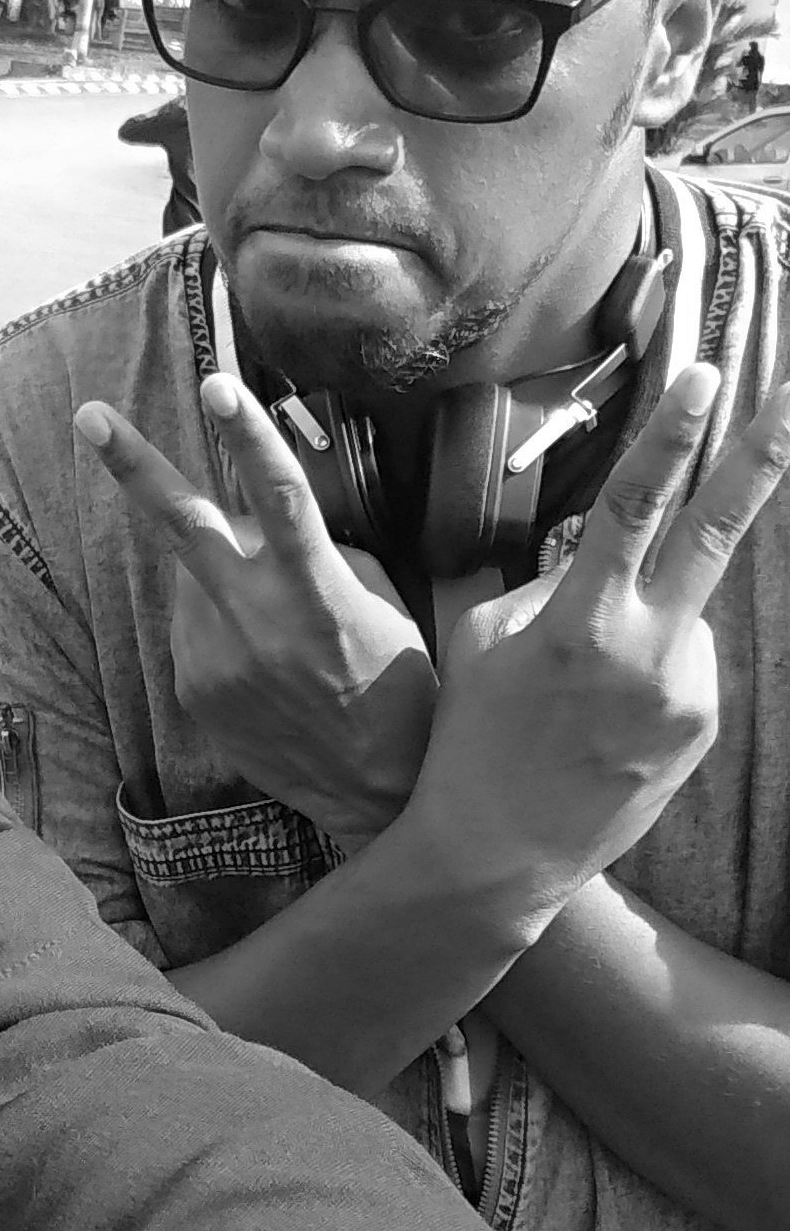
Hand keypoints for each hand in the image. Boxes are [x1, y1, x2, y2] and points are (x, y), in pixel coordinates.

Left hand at [76, 372, 438, 844]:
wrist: (376, 796)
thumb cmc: (398, 691)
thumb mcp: (386, 609)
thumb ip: (328, 556)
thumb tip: (279, 522)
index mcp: (318, 594)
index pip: (280, 498)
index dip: (247, 438)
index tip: (215, 385)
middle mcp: (256, 623)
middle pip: (184, 525)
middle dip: (133, 466)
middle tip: (90, 415)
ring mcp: (216, 660)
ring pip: (195, 576)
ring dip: (220, 570)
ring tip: (276, 617)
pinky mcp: (194, 690)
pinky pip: (196, 627)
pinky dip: (220, 619)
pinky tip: (264, 657)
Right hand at [407, 362, 789, 920]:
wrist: (501, 853)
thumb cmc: (470, 740)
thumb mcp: (478, 646)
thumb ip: (536, 585)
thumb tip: (583, 552)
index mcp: (580, 622)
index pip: (634, 506)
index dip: (670, 437)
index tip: (705, 377)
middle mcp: (646, 651)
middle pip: (716, 532)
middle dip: (761, 458)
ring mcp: (685, 690)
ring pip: (675, 611)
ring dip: (639, 620)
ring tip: (578, 695)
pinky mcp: (701, 724)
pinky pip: (679, 663)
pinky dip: (644, 668)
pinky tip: (601, 718)